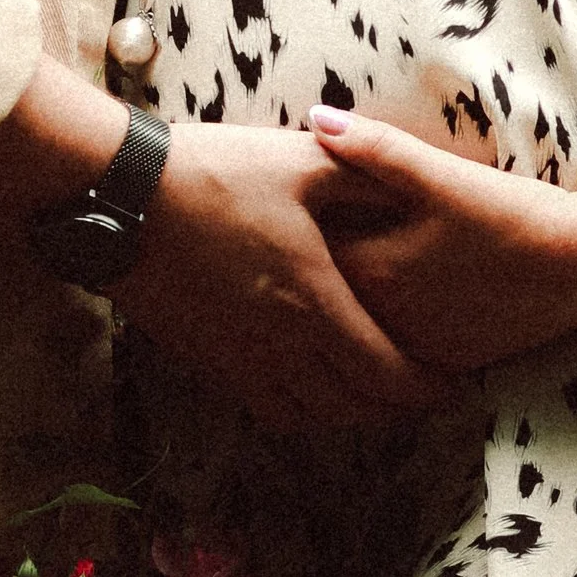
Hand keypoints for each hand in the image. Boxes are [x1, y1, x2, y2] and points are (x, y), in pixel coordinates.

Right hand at [115, 121, 455, 434]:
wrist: (121, 197)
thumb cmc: (214, 171)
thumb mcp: (301, 159)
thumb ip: (363, 175)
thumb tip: (411, 187)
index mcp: (313, 301)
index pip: (386, 374)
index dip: (427, 389)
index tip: (455, 384)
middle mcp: (279, 345)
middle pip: (353, 409)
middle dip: (397, 409)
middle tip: (423, 392)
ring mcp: (238, 358)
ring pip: (308, 418)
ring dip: (349, 416)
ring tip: (371, 394)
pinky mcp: (204, 358)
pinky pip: (264, 406)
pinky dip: (299, 410)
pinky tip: (308, 386)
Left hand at [308, 108, 576, 367]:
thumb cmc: (512, 215)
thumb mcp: (442, 175)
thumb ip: (374, 148)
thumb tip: (314, 118)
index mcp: (372, 275)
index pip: (299, 251)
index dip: (287, 222)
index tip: (280, 195)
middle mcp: (381, 325)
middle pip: (317, 292)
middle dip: (303, 259)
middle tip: (294, 221)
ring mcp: (409, 351)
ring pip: (351, 322)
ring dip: (337, 291)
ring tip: (330, 252)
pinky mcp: (437, 363)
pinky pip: (386, 341)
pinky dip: (374, 316)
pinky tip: (383, 284)